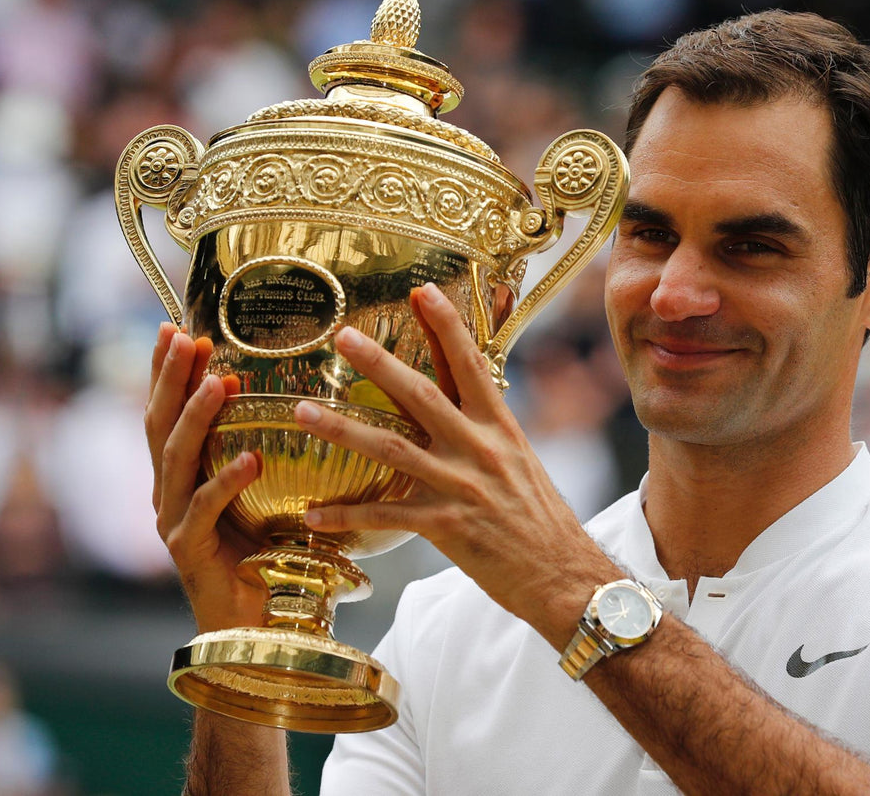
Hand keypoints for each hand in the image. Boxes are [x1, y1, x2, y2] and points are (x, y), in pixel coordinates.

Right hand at [146, 323, 265, 632]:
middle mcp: (168, 495)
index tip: (177, 327)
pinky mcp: (189, 553)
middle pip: (159, 426)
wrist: (254, 631)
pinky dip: (226, 482)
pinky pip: (204, 510)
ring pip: (177, 459)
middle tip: (185, 337)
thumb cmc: (267, 562)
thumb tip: (298, 404)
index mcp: (182, 479)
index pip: (168, 414)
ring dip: (197, 417)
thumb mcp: (266, 498)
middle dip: (171, 379)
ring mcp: (173, 523)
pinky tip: (250, 458)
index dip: (168, 372)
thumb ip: (264, 458)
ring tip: (219, 382)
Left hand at [294, 284, 620, 646]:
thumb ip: (487, 433)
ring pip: (392, 449)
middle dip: (380, 363)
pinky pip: (386, 516)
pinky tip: (313, 513)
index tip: (420, 292)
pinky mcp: (446, 526)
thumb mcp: (521, 463)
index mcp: (501, 428)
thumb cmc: (542, 522)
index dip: (446, 326)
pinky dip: (346, 515)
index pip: (471, 364)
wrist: (566, 577)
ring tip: (303, 411)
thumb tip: (461, 405)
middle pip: (422, 394)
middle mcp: (480, 449)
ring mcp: (461, 486)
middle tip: (343, 336)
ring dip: (343, 429)